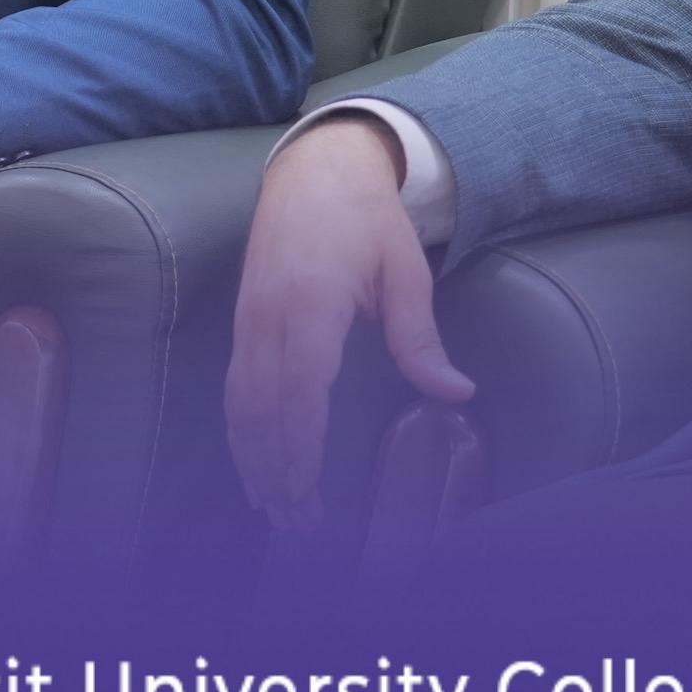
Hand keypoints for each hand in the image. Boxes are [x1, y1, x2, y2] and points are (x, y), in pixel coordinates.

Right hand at [224, 115, 466, 537]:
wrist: (316, 167)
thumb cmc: (365, 217)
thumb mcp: (405, 269)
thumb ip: (420, 336)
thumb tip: (457, 393)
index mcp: (311, 302)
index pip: (299, 388)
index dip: (299, 446)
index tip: (307, 492)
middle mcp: (269, 315)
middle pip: (262, 408)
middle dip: (277, 471)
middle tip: (299, 525)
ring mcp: (249, 319)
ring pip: (240, 404)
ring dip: (255, 461)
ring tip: (275, 511)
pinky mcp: (243, 322)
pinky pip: (235, 387)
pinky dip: (241, 433)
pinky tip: (254, 466)